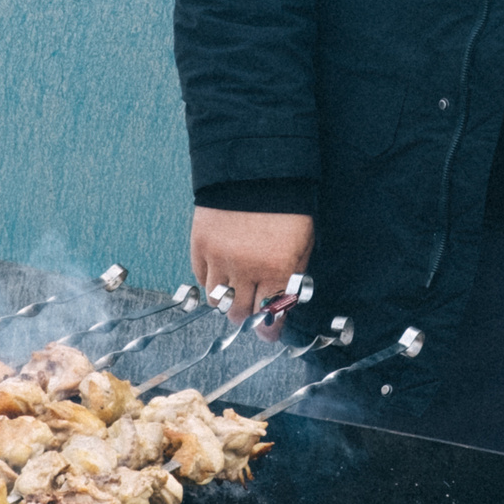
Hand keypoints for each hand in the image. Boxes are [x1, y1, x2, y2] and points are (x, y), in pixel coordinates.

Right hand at [190, 206, 314, 330]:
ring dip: (227, 300)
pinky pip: (201, 278)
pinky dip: (211, 280)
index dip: (269, 330)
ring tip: (236, 288)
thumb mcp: (302, 244)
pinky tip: (222, 271)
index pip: (270, 317)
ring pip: (217, 301)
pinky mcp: (200, 245)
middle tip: (251, 310)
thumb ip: (291, 278)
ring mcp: (220, 257)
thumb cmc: (287, 208)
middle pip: (239, 314)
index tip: (268, 332)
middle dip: (247, 317)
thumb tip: (281, 307)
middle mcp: (246, 268)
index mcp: (277, 269)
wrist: (256, 171)